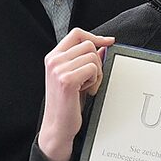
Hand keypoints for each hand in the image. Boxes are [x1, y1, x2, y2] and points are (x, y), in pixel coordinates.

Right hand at [38, 28, 114, 160]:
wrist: (57, 126)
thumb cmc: (66, 104)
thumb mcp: (75, 77)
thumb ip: (85, 60)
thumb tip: (103, 47)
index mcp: (53, 57)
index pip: (76, 34)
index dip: (94, 36)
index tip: (108, 42)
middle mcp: (54, 60)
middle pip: (89, 45)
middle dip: (96, 62)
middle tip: (90, 80)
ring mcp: (59, 69)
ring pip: (93, 56)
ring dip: (96, 73)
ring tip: (86, 87)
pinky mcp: (67, 80)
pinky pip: (93, 69)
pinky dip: (95, 81)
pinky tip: (86, 91)